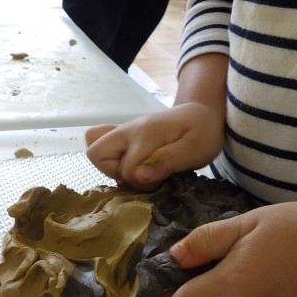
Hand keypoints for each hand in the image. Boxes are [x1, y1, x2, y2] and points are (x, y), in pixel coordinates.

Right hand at [85, 102, 223, 188]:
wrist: (201, 114)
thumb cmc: (202, 132)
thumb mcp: (195, 150)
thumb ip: (167, 162)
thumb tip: (139, 177)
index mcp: (146, 133)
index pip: (126, 168)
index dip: (140, 181)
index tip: (158, 181)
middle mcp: (128, 130)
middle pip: (94, 152)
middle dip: (114, 172)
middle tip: (139, 175)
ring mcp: (124, 132)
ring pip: (95, 150)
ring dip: (112, 168)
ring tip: (138, 170)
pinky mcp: (125, 137)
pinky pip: (103, 147)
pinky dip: (112, 161)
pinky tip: (134, 165)